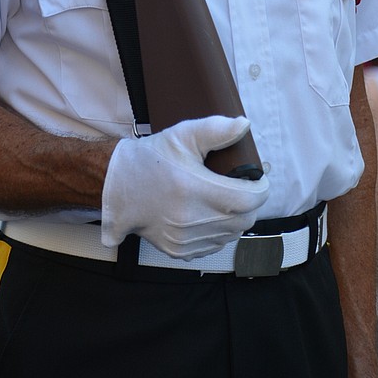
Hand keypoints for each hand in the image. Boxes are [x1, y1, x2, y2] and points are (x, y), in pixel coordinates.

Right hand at [101, 116, 268, 258]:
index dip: (260, 188)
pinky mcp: (180, 251)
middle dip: (249, 203)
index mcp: (196, 190)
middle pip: (245, 219)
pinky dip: (218, 232)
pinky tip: (205, 214)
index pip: (250, 200)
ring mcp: (186, 240)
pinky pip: (214, 245)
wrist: (118, 187)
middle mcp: (192, 220)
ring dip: (234, 218)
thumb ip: (216, 130)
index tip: (255, 179)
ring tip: (220, 199)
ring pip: (231, 234)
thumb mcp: (183, 136)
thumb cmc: (152, 159)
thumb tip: (244, 126)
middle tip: (239, 186)